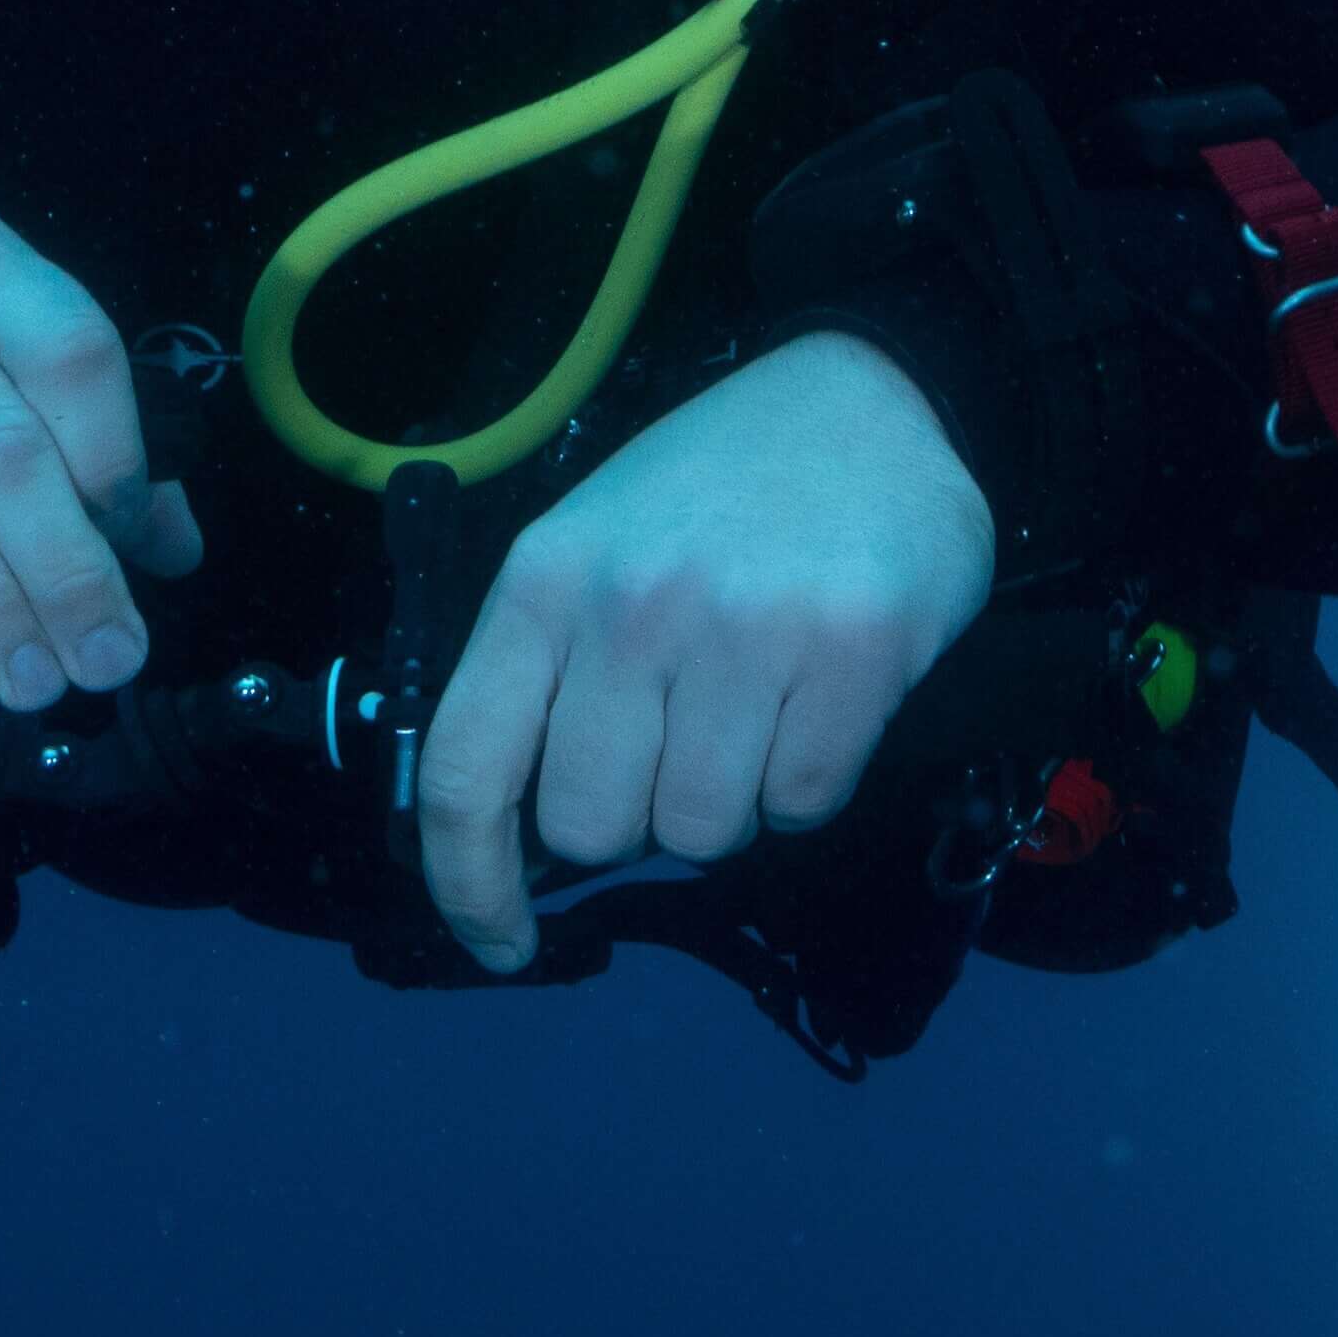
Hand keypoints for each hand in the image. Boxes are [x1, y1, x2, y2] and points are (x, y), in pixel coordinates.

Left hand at [414, 331, 994, 971]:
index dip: (470, 884)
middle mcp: (632, 607)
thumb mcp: (592, 550)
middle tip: (678, 745)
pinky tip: (816, 701)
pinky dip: (809, 781)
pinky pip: (804, 804)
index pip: (468, 773)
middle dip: (634, 816)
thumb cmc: (713, 490)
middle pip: (590, 824)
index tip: (502, 941)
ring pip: (701, 829)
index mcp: (544, 584)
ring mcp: (746, 629)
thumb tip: (520, 837)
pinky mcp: (853, 652)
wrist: (869, 395)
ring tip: (755, 711)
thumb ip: (546, 676)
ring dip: (731, 800)